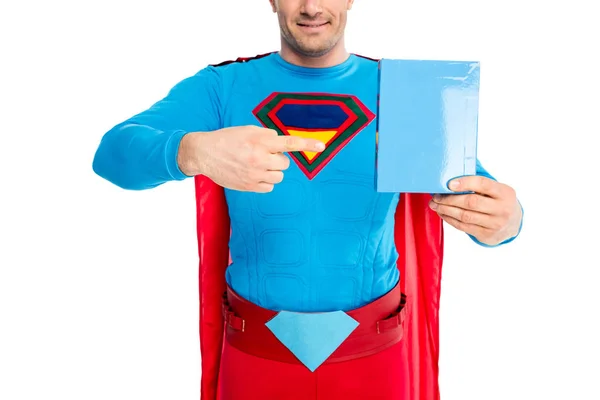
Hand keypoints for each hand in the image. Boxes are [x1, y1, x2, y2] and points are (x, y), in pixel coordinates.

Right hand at [178, 126, 324, 191]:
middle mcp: (258, 159)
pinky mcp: (249, 187)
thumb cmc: (227, 139)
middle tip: (262, 153)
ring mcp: (254, 175)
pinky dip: (265, 181)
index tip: (322, 146)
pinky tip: (252, 173)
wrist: (204, 153)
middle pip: (284, 163)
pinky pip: (269, 187)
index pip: (289, 143)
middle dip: (277, 158)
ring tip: (256, 163)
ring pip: (278, 176)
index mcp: (259, 142)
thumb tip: (281, 143)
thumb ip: (267, 135)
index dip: (307, 145)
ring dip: (272, 170)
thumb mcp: (247, 130)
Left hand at [429, 176, 521, 245]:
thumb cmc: (498, 201)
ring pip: (465, 216)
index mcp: (505, 193)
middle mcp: (502, 209)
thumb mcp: (497, 190)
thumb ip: (479, 184)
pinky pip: (463, 227)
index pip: (483, 184)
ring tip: (435, 204)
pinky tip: (443, 213)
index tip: (449, 184)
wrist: (512, 224)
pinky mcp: (486, 235)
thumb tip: (451, 178)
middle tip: (436, 196)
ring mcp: (495, 224)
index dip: (465, 183)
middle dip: (449, 199)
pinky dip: (450, 219)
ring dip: (446, 210)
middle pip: (471, 202)